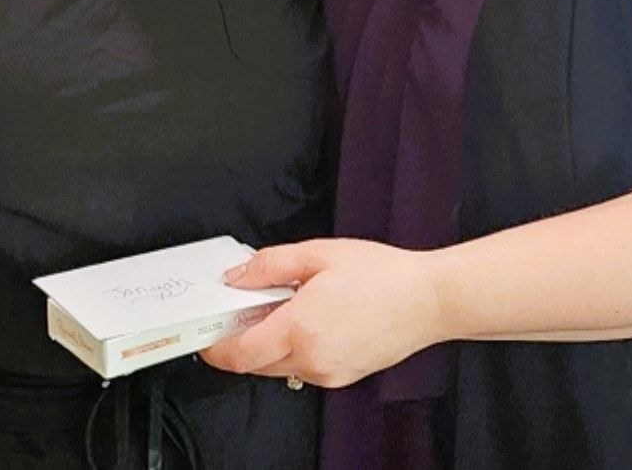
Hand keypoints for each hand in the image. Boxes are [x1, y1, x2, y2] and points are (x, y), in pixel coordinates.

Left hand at [201, 238, 446, 388]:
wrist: (427, 300)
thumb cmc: (381, 274)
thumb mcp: (318, 254)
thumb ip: (270, 265)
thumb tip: (236, 278)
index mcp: (300, 330)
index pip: (240, 354)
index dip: (215, 347)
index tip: (204, 333)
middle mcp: (311, 361)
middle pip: (255, 365)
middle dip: (239, 341)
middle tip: (239, 309)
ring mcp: (328, 374)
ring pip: (278, 368)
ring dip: (267, 344)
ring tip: (280, 306)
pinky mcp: (342, 377)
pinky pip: (303, 368)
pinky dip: (292, 349)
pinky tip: (305, 319)